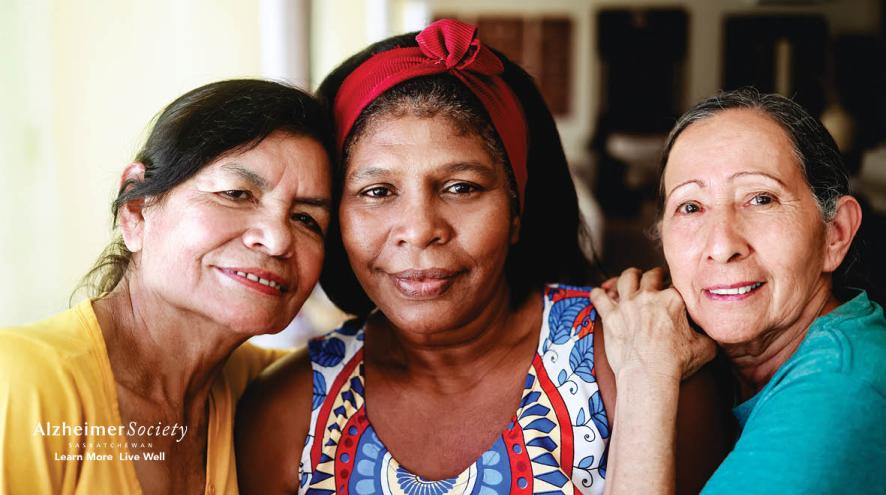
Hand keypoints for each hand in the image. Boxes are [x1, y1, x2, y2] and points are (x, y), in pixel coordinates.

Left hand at [590, 267, 715, 381]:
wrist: (648, 374)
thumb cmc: (677, 363)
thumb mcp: (705, 348)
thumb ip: (708, 335)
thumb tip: (713, 334)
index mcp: (673, 299)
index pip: (675, 284)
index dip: (676, 287)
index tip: (675, 290)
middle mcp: (649, 296)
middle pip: (651, 275)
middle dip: (654, 275)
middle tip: (656, 278)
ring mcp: (627, 304)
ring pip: (626, 278)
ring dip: (629, 276)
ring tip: (631, 277)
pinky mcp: (610, 316)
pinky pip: (599, 297)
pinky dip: (598, 294)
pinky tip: (599, 292)